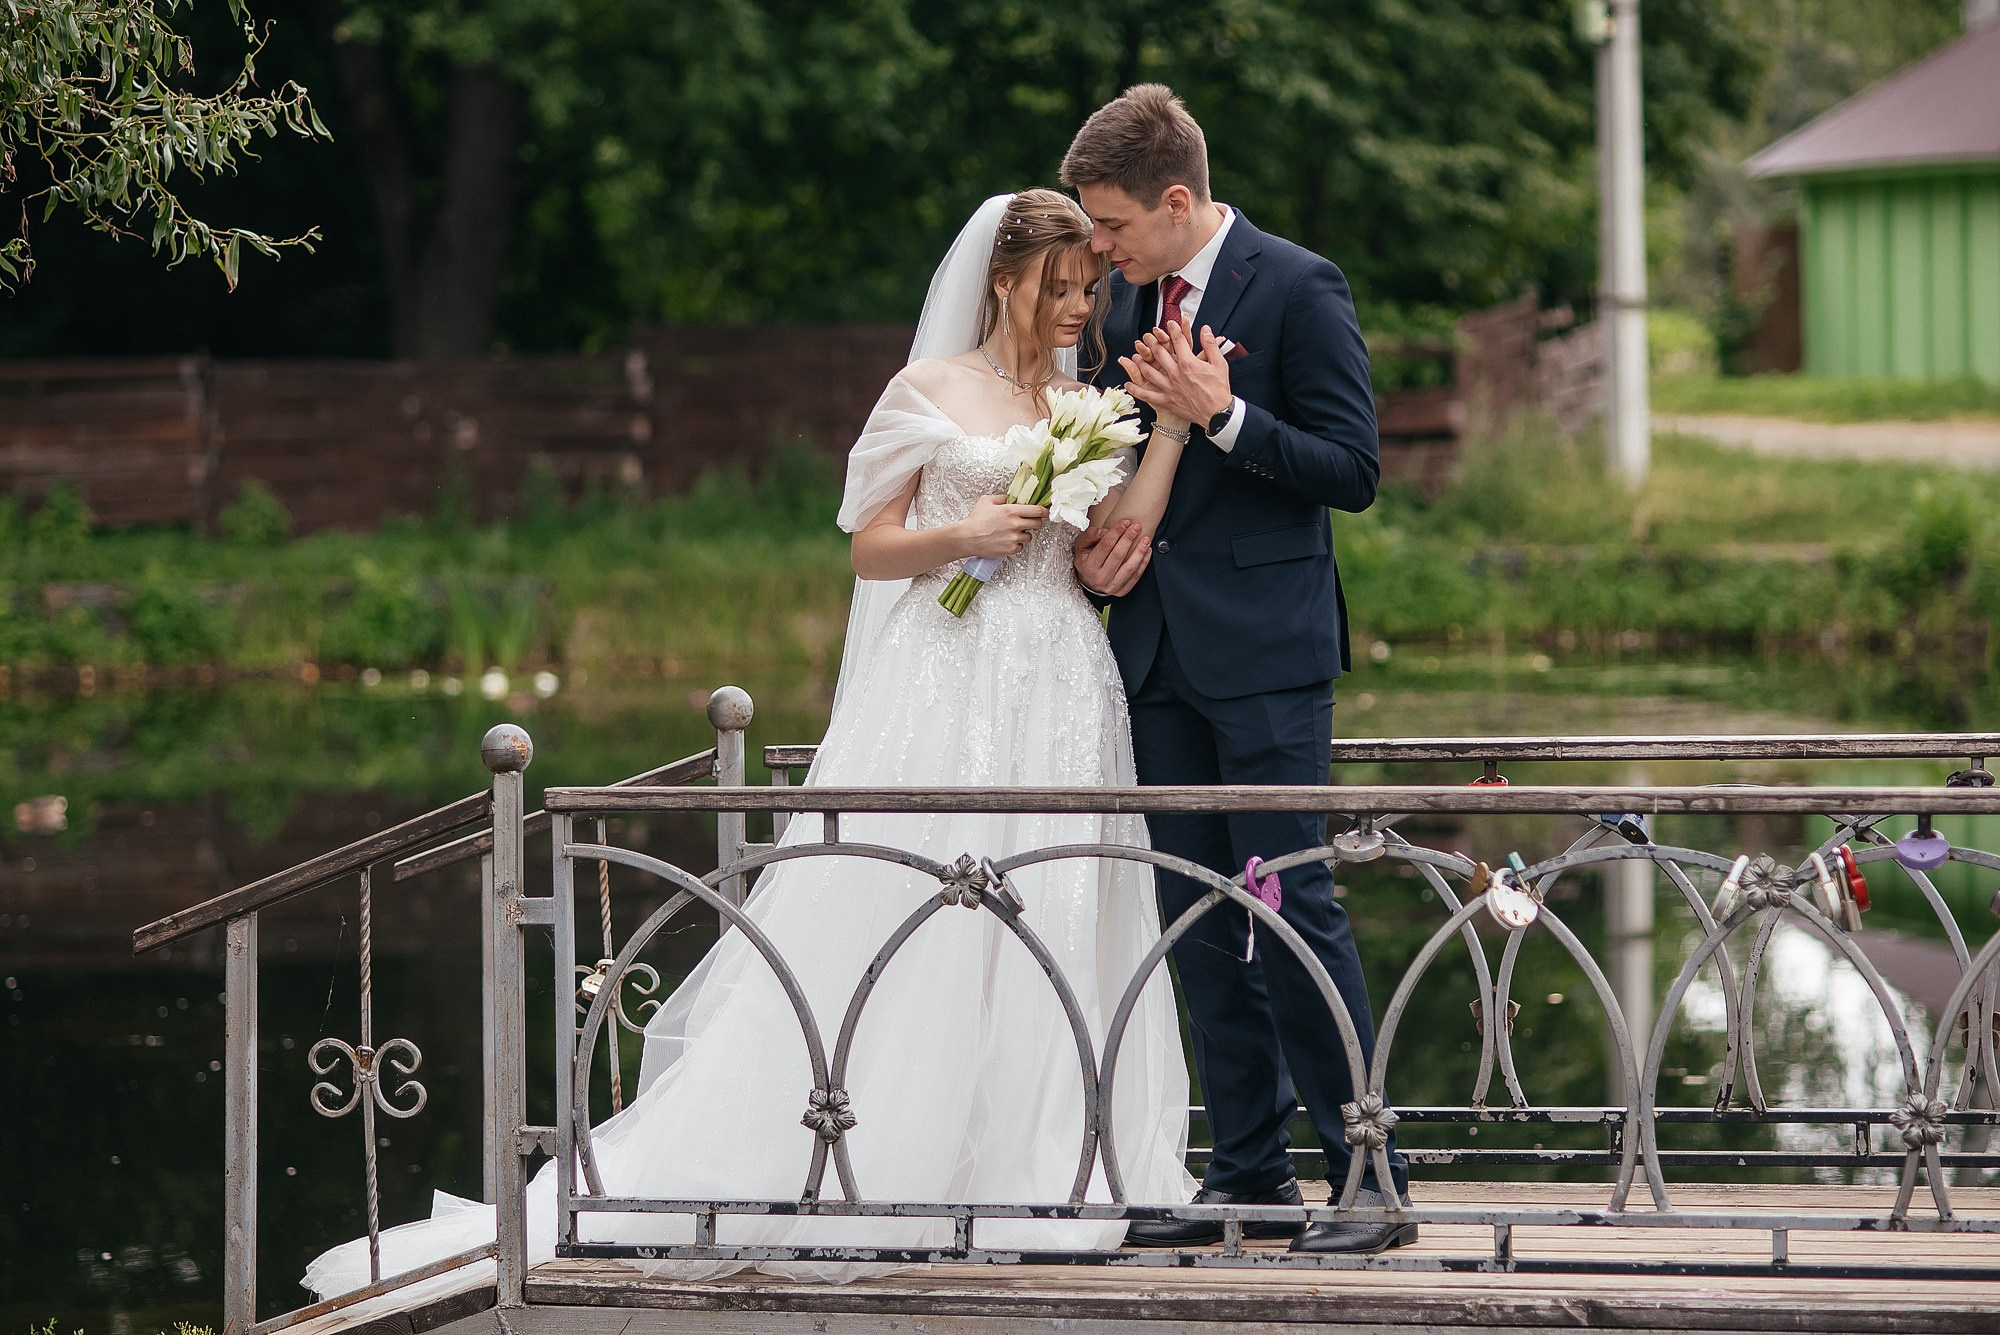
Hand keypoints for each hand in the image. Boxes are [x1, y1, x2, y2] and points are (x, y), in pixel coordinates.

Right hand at [959, 495, 1046, 558]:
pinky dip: (1016, 544)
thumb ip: (1002, 498)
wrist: (967, 537)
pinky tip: (1007, 540)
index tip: (1046, 512)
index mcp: (1011, 511)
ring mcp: (1014, 538)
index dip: (1044, 511)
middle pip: (1038, 524)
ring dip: (1024, 534)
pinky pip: (1020, 546)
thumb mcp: (987, 501)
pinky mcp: (1010, 549)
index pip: (1037, 511)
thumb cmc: (975, 519)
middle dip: (1035, 522)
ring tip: (1012, 532)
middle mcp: (1015, 524)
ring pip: (1029, 536)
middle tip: (1029, 522)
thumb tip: (1011, 497)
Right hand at [1074, 518, 1151, 596]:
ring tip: (1146, 539)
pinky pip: (1136, 576)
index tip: (1125, 522)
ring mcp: (1112, 586)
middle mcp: (1100, 578)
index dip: (1116, 532)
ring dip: (1139, 552)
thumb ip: (1090, 535)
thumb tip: (1105, 531)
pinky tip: (1147, 552)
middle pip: (1118, 555)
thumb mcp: (1081, 546)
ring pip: (1129, 568)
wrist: (1088, 583)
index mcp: (1089, 566)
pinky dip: (1143, 563)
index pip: (1105, 546)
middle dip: (1129, 539)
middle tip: (1136, 527)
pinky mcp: (1122, 590)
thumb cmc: (1085, 561)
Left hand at [1118, 322, 1232, 427]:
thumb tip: (1205, 329)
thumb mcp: (1219, 364)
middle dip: (1152, 342)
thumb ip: (1211, 345)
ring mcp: (1169, 387)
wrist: (1217, 414)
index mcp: (1188, 363)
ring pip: (1149, 372)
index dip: (1173, 329)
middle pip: (1159, 353)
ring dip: (1141, 362)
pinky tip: (1129, 384)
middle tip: (1147, 336)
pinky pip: (1147, 395)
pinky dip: (1136, 390)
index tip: (1170, 323)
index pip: (1178, 341)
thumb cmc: (1219, 389)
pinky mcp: (1166, 400)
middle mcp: (1175, 373)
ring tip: (1136, 356)